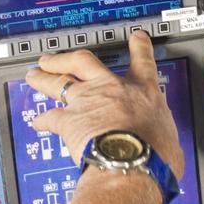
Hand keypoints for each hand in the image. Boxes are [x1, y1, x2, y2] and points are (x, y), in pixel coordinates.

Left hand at [24, 31, 183, 180]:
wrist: (132, 164)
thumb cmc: (155, 156)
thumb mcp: (169, 138)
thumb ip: (160, 134)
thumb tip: (163, 146)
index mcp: (143, 92)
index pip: (143, 62)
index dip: (139, 48)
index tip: (136, 39)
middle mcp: (112, 89)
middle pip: (83, 61)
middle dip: (68, 58)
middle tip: (56, 57)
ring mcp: (87, 102)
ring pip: (59, 83)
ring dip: (44, 79)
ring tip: (35, 76)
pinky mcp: (69, 121)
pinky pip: (50, 117)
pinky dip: (42, 120)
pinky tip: (37, 122)